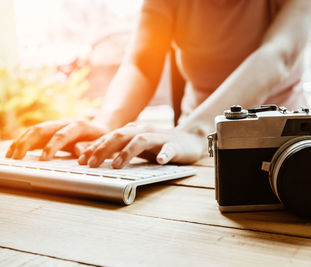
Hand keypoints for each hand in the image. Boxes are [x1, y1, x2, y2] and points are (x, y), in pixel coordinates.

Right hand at [6, 120, 108, 159]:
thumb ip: (91, 147)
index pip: (62, 134)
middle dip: (28, 142)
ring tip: (11, 156)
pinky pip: (33, 135)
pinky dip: (22, 143)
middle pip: (42, 129)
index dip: (52, 146)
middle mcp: (64, 123)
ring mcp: (56, 126)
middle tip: (18, 157)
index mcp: (79, 125)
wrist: (102, 128)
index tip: (44, 160)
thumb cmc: (102, 138)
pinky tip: (13, 152)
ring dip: (21, 142)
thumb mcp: (103, 143)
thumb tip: (78, 151)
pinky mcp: (50, 132)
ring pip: (34, 130)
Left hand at [78, 123, 205, 167]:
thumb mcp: (136, 146)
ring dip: (127, 152)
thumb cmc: (159, 144)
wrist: (189, 139)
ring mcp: (159, 138)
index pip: (109, 137)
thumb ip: (117, 149)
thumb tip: (90, 156)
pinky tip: (160, 160)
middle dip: (103, 149)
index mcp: (132, 131)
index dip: (94, 148)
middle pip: (120, 136)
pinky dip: (164, 154)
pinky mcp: (175, 146)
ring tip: (117, 165)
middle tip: (90, 165)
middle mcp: (143, 131)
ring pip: (141, 140)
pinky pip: (168, 149)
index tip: (80, 161)